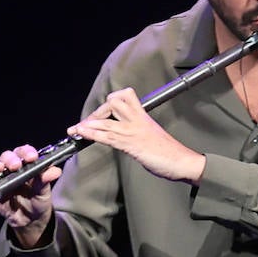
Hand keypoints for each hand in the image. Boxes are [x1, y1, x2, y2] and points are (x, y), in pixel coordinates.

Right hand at [0, 144, 60, 244]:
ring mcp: (3, 177)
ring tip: (2, 168)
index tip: (32, 157)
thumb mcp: (44, 192)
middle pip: (9, 156)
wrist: (29, 220)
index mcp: (29, 165)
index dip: (27, 152)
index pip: (26, 153)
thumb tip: (56, 171)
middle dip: (12, 158)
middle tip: (16, 165)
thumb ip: (46, 180)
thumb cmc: (38, 201)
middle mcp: (15, 168)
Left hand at [68, 87, 206, 183]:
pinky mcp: (131, 144)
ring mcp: (133, 131)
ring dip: (88, 124)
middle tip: (88, 124)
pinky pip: (107, 136)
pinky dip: (92, 134)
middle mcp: (137, 120)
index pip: (126, 95)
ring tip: (75, 129)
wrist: (182, 161)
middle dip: (97, 112)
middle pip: (113, 102)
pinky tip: (82, 133)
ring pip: (106, 120)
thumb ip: (140, 131)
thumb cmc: (171, 152)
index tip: (103, 112)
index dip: (112, 100)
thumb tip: (130, 135)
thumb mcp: (153, 135)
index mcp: (143, 116)